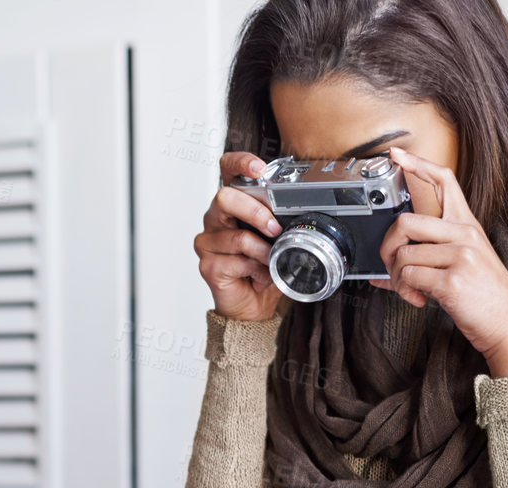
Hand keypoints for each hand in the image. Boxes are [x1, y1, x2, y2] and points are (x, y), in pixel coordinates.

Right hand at [195, 152, 285, 322]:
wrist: (252, 306)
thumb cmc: (262, 270)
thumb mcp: (275, 239)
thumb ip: (279, 220)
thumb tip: (299, 211)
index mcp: (231, 206)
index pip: (227, 171)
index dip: (240, 163)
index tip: (259, 169)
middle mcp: (215, 220)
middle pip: (225, 198)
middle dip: (255, 211)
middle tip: (274, 227)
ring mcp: (208, 243)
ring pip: (236, 236)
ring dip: (262, 250)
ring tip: (270, 260)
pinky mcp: (208, 266)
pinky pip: (236, 261)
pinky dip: (256, 269)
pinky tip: (259, 275)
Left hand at [371, 146, 507, 378]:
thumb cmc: (485, 298)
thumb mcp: (462, 267)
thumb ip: (428, 261)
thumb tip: (385, 274)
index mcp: (468, 225)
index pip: (444, 182)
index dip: (417, 164)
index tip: (395, 155)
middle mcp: (465, 234)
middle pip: (406, 221)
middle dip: (388, 248)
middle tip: (393, 270)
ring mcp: (461, 255)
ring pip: (403, 254)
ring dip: (396, 279)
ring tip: (411, 292)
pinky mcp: (453, 280)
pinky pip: (409, 277)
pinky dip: (405, 293)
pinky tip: (420, 301)